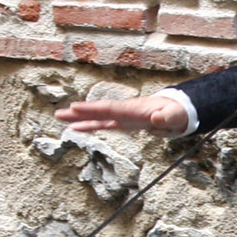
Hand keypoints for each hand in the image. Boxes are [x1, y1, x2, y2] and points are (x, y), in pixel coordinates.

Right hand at [54, 96, 187, 133]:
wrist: (176, 110)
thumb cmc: (175, 112)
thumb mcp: (174, 116)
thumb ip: (166, 118)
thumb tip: (157, 119)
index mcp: (134, 109)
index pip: (109, 108)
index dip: (92, 109)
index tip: (75, 108)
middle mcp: (124, 111)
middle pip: (98, 111)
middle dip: (79, 112)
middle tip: (59, 113)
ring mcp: (122, 116)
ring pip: (97, 117)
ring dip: (78, 118)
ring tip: (60, 118)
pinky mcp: (123, 122)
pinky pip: (102, 124)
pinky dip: (89, 126)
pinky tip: (75, 129)